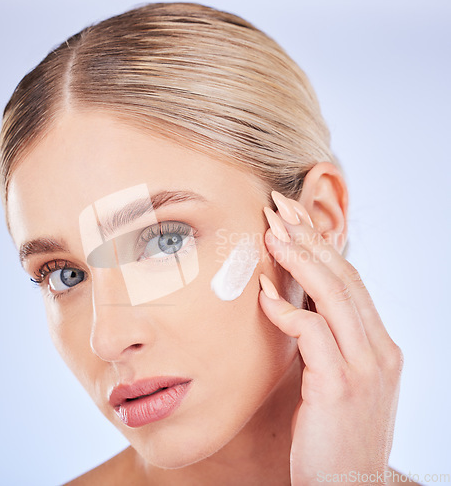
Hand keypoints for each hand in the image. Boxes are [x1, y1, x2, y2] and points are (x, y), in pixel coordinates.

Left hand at [259, 192, 402, 485]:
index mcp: (379, 344)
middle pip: (343, 276)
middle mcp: (379, 349)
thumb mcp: (335, 378)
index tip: (293, 218)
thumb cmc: (333, 433)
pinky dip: (286, 311)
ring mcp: (364, 367)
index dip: (321, 245)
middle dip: (309, 238)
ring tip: (270, 233)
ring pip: (333, 295)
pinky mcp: (340, 387)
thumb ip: (325, 340)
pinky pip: (312, 334)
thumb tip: (295, 304)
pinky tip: (263, 295)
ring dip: (299, 260)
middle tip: (279, 208)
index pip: (349, 280)